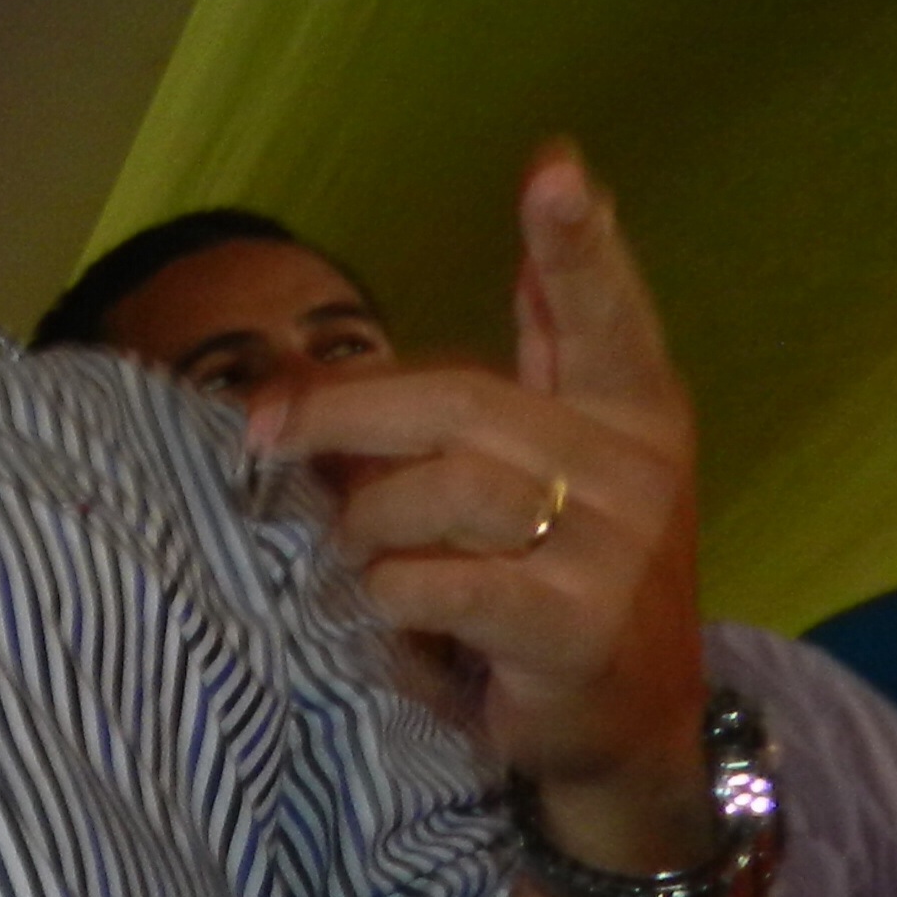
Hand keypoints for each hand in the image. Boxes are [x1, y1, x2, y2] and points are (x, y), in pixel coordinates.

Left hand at [257, 146, 709, 867]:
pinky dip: (386, 597)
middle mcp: (636, 464)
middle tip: (260, 430)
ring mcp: (614, 546)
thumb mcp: (551, 470)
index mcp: (635, 407)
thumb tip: (409, 313)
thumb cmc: (559, 576)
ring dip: (364, 526)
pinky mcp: (574, 625)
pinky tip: (394, 615)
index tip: (555, 168)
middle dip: (338, 413)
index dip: (578, 243)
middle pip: (455, 402)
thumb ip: (504, 384)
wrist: (624, 727)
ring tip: (362, 556)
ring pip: (433, 493)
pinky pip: (431, 583)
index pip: (603, 312)